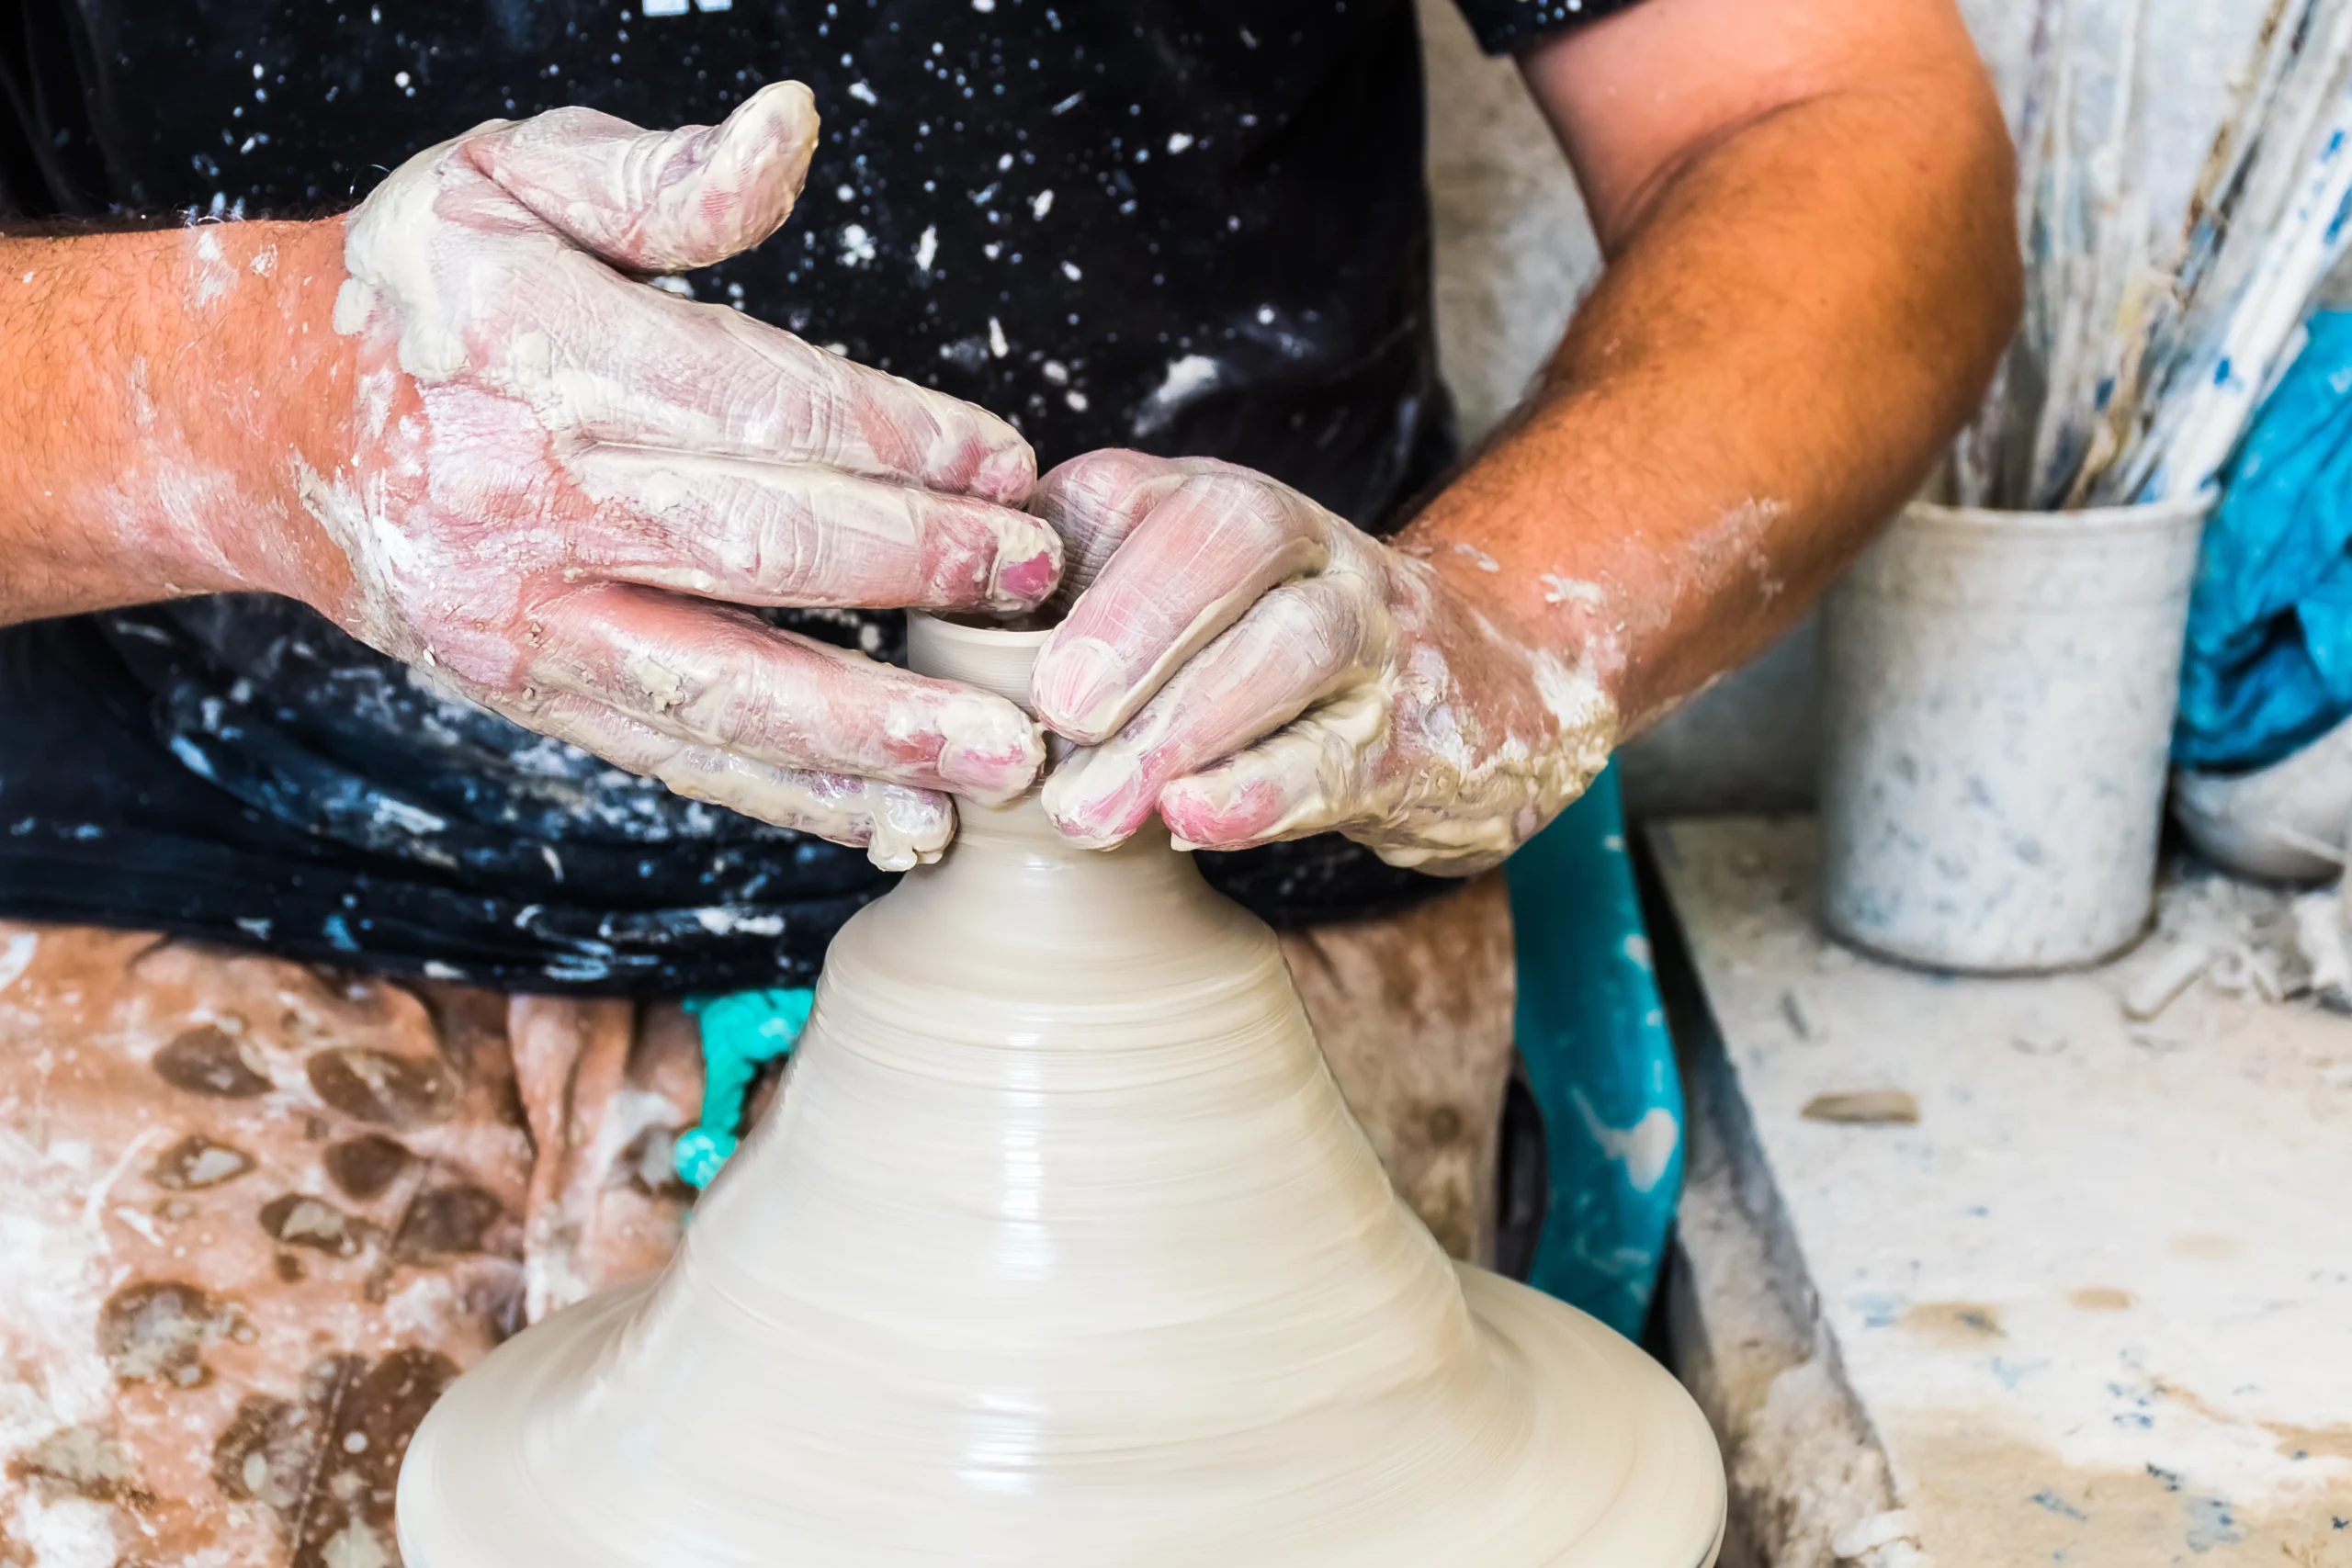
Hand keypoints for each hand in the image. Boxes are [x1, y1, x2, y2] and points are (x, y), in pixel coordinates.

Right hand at [304, 85, 1059, 868]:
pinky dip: (797, 798)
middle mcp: (524, 498)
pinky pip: (679, 758)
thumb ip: (661, 179)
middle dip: (918, 570)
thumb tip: (792, 127)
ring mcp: (523, 617)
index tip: (1009, 465)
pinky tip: (899, 818)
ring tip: (1005, 758)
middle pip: (759, 549)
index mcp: (536, 352)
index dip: (899, 438)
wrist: (265, 425)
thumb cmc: (420, 289)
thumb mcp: (513, 180)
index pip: (755, 405)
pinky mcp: (527, 694)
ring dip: (877, 730)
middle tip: (1040, 586)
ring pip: (726, 688)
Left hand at [1028, 452, 1617, 874]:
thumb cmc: (1273, 656)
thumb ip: (1082, 617)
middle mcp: (1306, 549)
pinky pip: (1340, 755)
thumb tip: (947, 676)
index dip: (1067, 552)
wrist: (1488, 694)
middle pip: (1235, 536)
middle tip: (1053, 714)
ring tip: (1093, 809)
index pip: (1141, 492)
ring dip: (1187, 722)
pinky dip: (1262, 791)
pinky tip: (1194, 821)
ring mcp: (1372, 637)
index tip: (986, 630)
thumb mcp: (1188, 606)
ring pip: (1294, 644)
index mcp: (1223, 508)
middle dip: (1137, 619)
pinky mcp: (1412, 737)